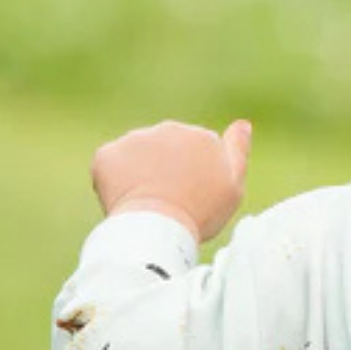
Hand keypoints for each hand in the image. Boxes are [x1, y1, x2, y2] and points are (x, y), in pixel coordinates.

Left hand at [90, 118, 253, 242]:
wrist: (158, 225)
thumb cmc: (200, 212)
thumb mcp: (233, 185)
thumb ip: (238, 151)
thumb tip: (242, 124)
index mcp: (200, 137)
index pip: (197, 153)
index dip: (195, 178)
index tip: (195, 199)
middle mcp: (168, 129)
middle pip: (166, 151)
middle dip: (167, 171)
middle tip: (171, 203)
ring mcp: (135, 139)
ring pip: (138, 157)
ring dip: (141, 175)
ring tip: (149, 205)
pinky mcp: (108, 154)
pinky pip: (111, 167)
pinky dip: (116, 183)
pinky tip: (127, 202)